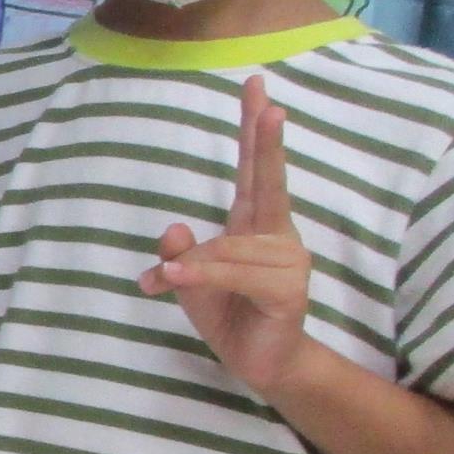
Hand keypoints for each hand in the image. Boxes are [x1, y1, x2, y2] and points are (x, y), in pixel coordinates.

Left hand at [141, 76, 312, 395]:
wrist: (258, 363)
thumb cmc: (229, 314)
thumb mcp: (188, 280)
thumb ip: (179, 254)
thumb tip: (173, 229)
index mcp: (254, 224)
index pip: (253, 170)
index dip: (255, 131)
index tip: (258, 90)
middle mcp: (277, 235)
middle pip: (268, 182)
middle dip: (265, 141)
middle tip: (267, 101)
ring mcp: (288, 261)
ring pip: (227, 247)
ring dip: (189, 265)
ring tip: (165, 279)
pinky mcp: (288, 290)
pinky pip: (235, 273)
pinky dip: (202, 274)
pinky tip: (176, 278)